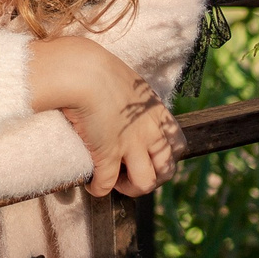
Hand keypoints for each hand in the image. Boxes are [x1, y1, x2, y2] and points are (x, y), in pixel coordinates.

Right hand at [26, 35, 186, 198]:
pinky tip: (90, 184)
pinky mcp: (107, 155)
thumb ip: (129, 100)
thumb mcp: (125, 82)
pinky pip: (107, 185)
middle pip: (166, 170)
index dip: (164, 157)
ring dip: (130, 188)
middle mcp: (149, 132)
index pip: (178, 146)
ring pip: (145, 183)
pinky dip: (98, 189)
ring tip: (114, 181)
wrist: (80, 71)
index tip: (146, 156)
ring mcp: (131, 145)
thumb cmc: (94, 68)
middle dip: (151, 177)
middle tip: (130, 174)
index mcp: (156, 113)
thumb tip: (117, 106)